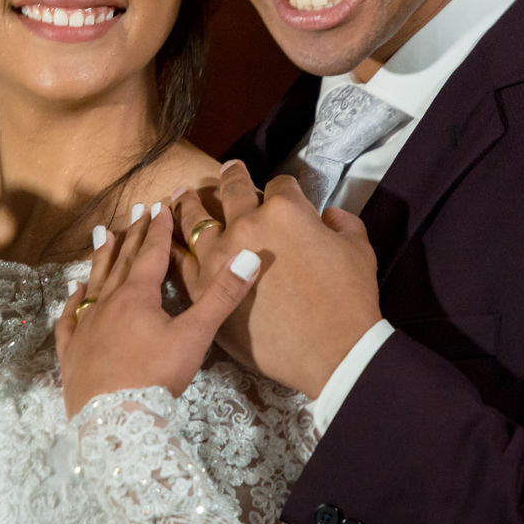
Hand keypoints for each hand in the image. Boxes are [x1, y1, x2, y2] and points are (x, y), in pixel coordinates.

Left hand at [54, 201, 262, 417]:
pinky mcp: (71, 352)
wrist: (114, 421)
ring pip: (94, 284)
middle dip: (132, 235)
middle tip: (135, 210)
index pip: (150, 255)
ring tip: (101, 235)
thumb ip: (221, 296)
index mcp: (137, 297)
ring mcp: (85, 327)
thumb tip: (249, 255)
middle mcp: (107, 304)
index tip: (160, 205)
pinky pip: (70, 318)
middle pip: (122, 263)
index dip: (157, 229)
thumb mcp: (195, 336)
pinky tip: (75, 290)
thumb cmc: (156, 376)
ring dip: (101, 258)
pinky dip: (73, 301)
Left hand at [173, 160, 382, 398]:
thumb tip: (328, 216)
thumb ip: (343, 225)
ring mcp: (216, 258)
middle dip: (229, 178)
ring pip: (195, 222)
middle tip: (226, 170)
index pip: (279, 186)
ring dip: (187, 205)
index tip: (281, 191)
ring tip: (180, 195)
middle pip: (231, 193)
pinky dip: (170, 248)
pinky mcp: (200, 290)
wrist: (328, 353)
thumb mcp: (358, 252)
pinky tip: (165, 241)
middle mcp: (244, 227)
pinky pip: (178, 262)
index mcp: (283, 212)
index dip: (283, 188)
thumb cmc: (348, 303)